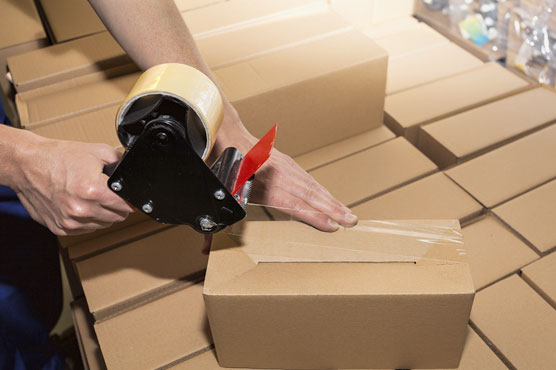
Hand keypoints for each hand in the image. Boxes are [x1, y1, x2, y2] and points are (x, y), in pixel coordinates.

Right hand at [9, 133, 133, 234]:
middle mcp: (81, 209)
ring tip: (92, 197)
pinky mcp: (61, 228)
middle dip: (117, 205)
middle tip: (107, 193)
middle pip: (118, 217)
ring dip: (103, 214)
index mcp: (93, 191)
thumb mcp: (97, 152)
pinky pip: (86, 229)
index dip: (129, 199)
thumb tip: (134, 172)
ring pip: (103, 225)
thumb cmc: (59, 157)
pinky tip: (80, 204)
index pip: (126, 206)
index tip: (127, 196)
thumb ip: (120, 163)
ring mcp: (70, 221)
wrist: (27, 164)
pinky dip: (88, 219)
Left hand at [213, 104, 357, 231]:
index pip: (292, 203)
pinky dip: (323, 191)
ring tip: (349, 214)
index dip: (312, 215)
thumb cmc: (223, 166)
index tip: (331, 226)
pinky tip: (332, 200)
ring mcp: (285, 166)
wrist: (227, 133)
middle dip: (332, 209)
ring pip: (313, 185)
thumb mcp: (218, 194)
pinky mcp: (288, 162)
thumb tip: (202, 250)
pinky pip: (309, 178)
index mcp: (261, 183)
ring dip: (332, 200)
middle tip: (351, 222)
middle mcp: (277, 174)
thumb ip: (213, 223)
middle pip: (309, 194)